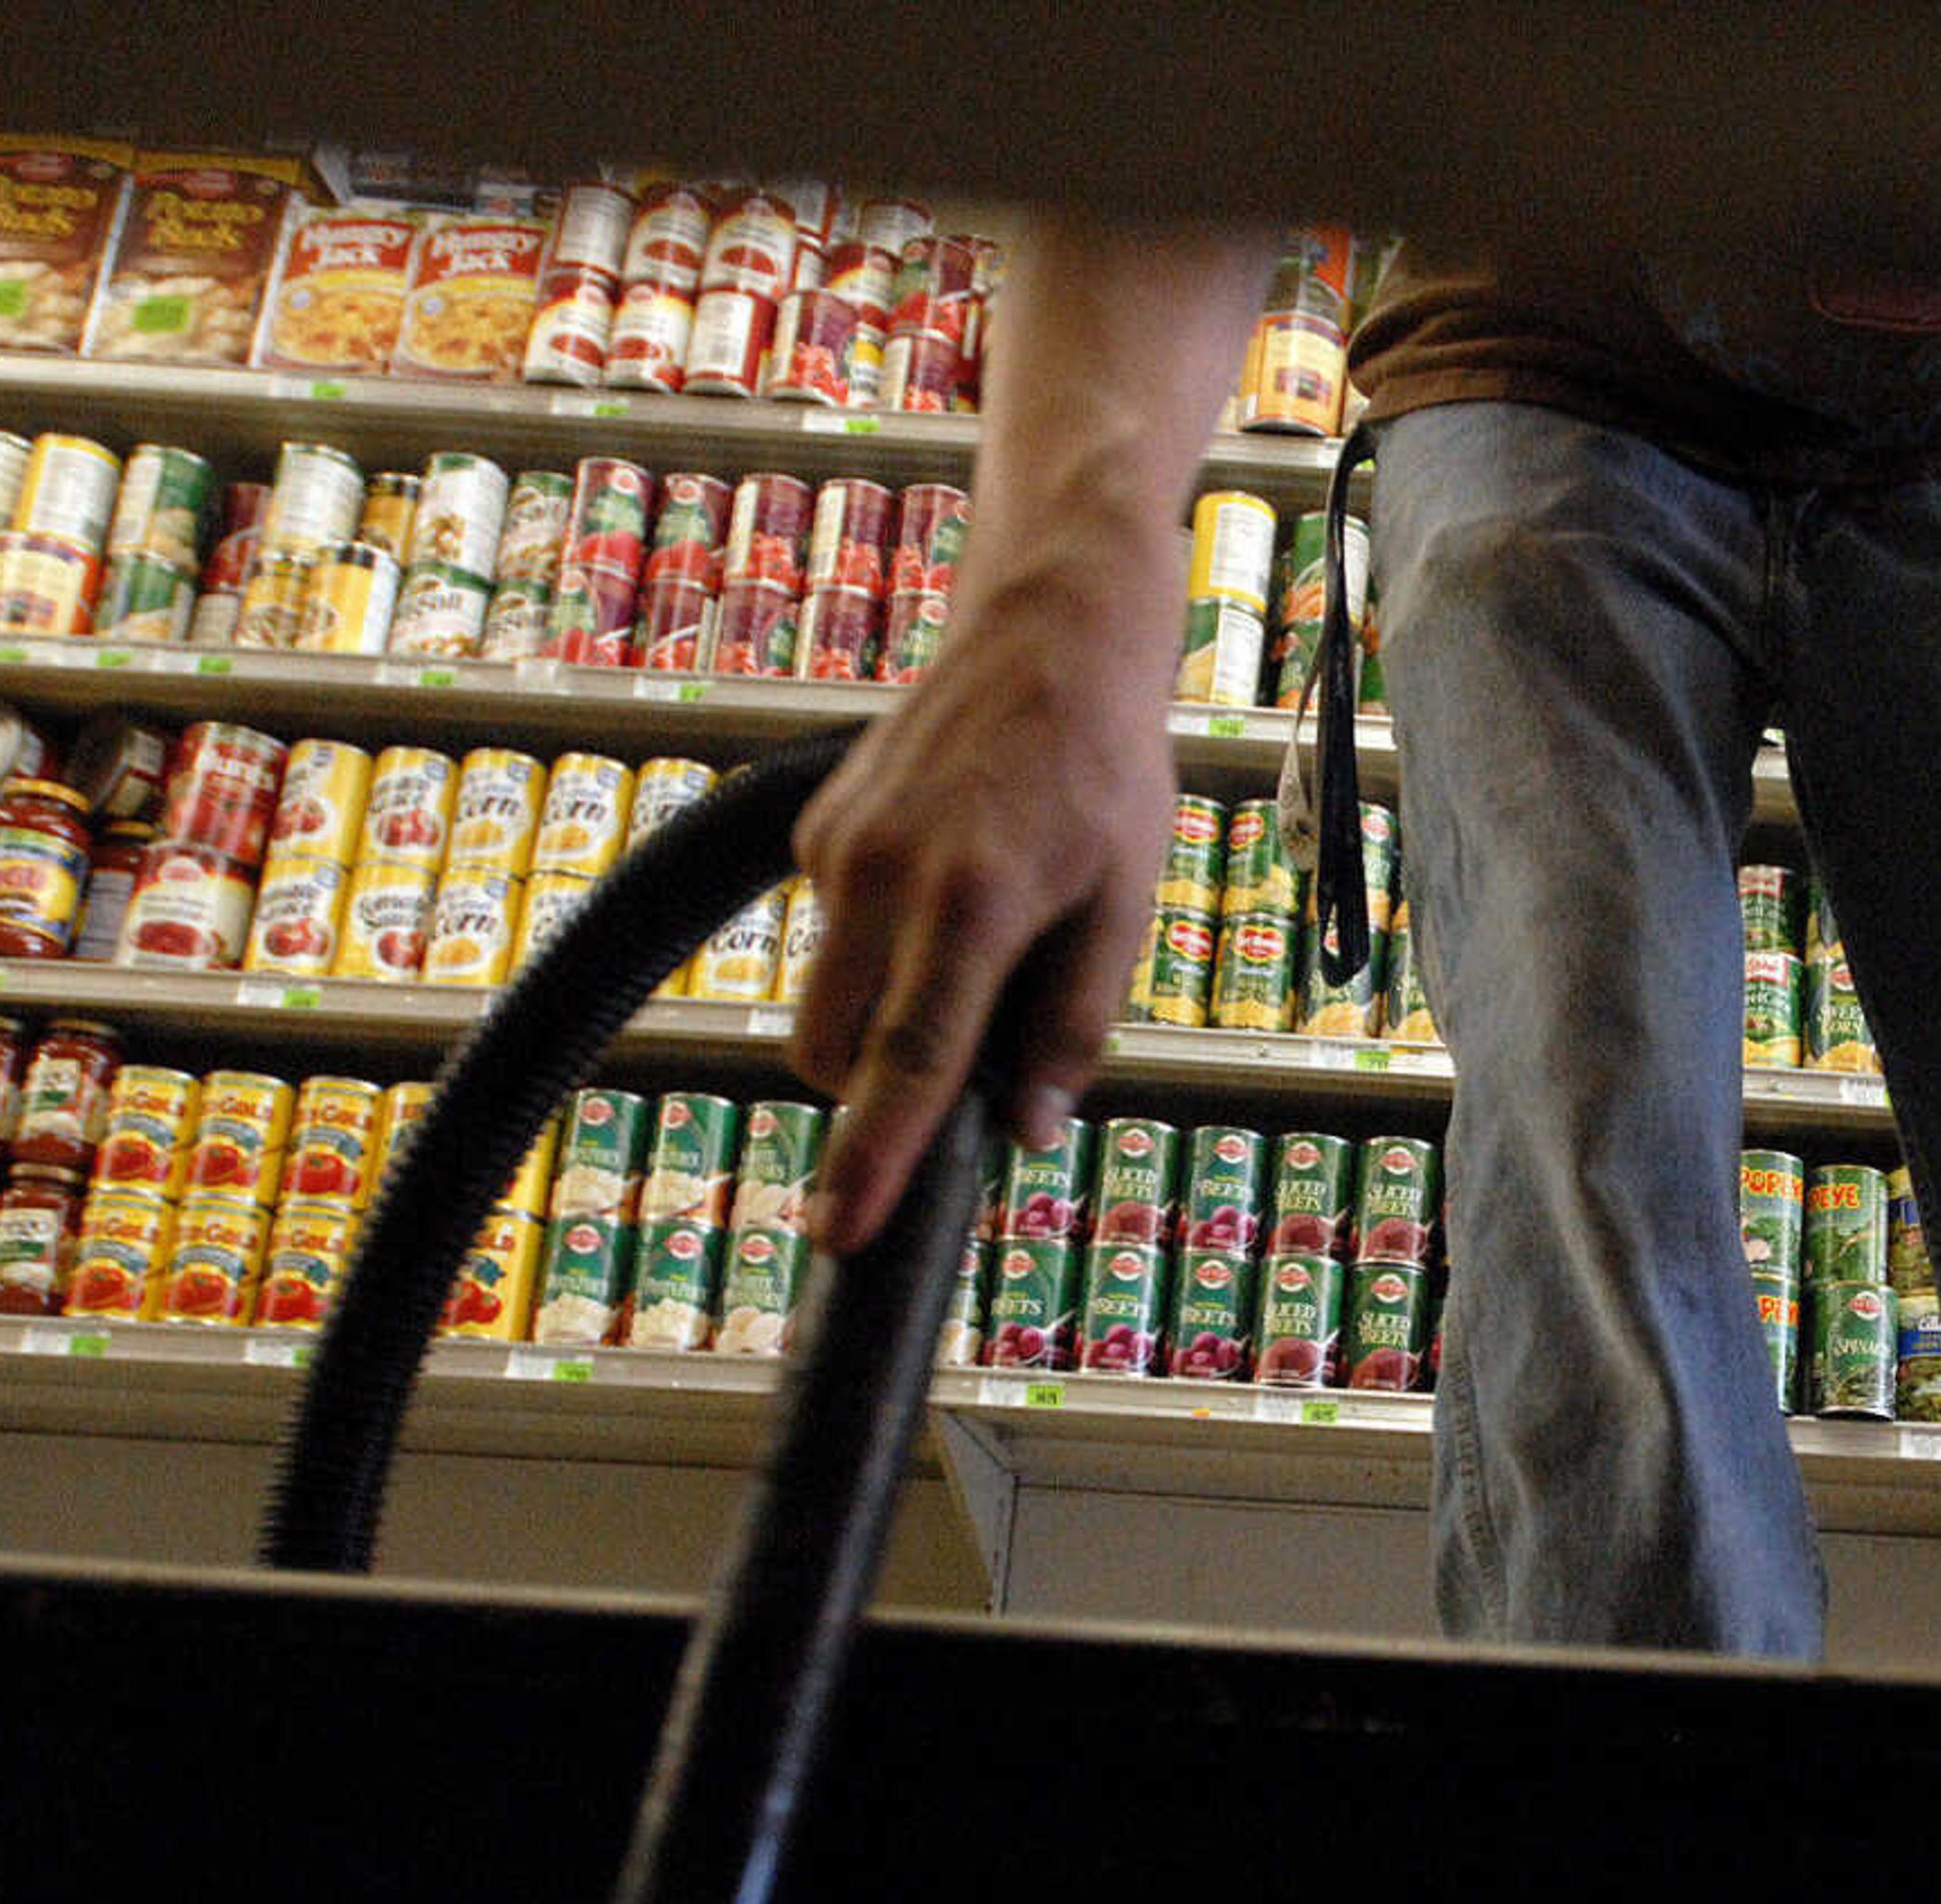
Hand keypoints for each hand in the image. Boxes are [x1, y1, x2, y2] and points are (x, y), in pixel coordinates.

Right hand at [789, 570, 1177, 1251]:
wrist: (1050, 634)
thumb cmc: (1105, 772)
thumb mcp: (1126, 904)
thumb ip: (1075, 1022)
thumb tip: (1030, 1127)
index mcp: (973, 903)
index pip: (910, 1063)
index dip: (874, 1158)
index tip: (841, 1232)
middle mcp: (884, 875)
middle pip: (832, 1052)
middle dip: (875, 1093)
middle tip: (967, 1065)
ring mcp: (836, 848)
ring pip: (826, 998)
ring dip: (882, 1013)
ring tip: (984, 938)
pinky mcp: (814, 829)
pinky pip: (830, 934)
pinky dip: (877, 948)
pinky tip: (952, 883)